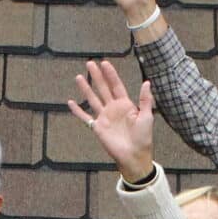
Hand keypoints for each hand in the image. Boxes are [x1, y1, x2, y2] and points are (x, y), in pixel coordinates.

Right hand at [68, 60, 156, 178]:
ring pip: (92, 99)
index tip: (105, 63)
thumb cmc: (143, 138)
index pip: (116, 86)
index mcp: (125, 105)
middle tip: (90, 63)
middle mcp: (113, 109)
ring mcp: (104, 117)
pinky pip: (85, 118)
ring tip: (78, 77)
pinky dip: (77, 111)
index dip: (111, 74)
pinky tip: (70, 103)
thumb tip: (147, 82)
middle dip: (96, 76)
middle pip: (103, 89)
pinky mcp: (97, 128)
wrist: (134, 156)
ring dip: (85, 89)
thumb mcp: (147, 117)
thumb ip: (145, 100)